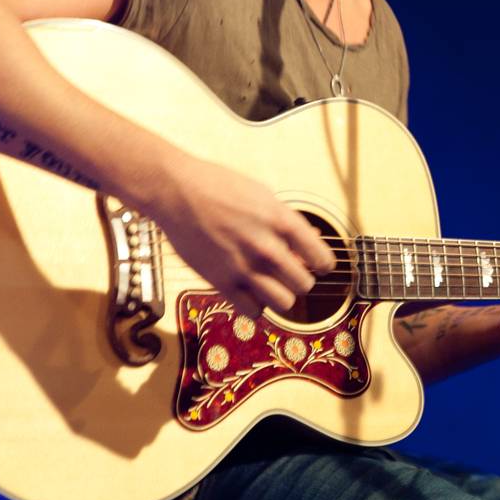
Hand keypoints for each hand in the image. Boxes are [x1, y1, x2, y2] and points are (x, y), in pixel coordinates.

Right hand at [142, 154, 334, 316]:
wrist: (177, 191)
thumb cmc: (220, 187)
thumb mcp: (264, 195)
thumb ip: (288, 221)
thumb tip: (312, 240)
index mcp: (282, 221)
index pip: (323, 259)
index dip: (322, 264)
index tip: (316, 264)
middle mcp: (267, 247)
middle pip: (304, 285)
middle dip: (300, 279)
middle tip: (289, 272)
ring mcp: (244, 267)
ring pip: (284, 304)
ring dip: (281, 296)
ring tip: (271, 284)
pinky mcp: (221, 282)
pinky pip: (253, 312)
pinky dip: (256, 306)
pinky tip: (250, 291)